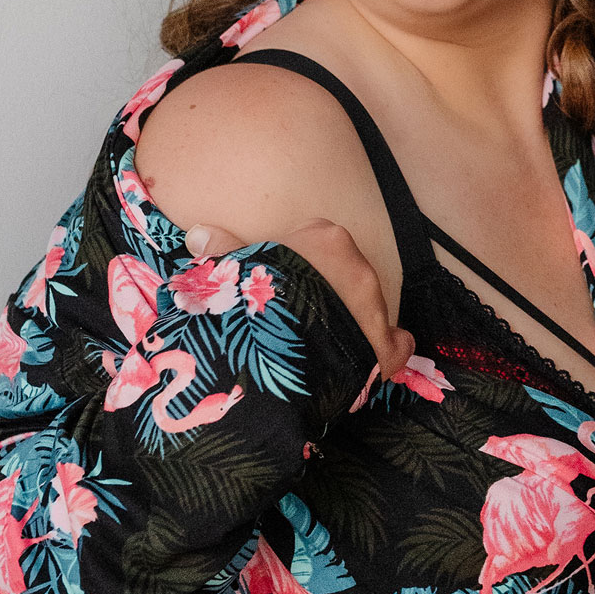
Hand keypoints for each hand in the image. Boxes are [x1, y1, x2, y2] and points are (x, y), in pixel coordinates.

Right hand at [184, 222, 413, 380]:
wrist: (275, 357)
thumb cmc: (251, 307)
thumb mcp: (230, 275)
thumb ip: (222, 252)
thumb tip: (198, 232)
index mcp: (325, 239)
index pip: (319, 242)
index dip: (300, 264)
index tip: (284, 284)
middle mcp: (358, 268)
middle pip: (346, 276)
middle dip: (329, 293)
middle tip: (300, 318)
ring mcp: (376, 308)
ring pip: (368, 309)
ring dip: (350, 322)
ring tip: (321, 345)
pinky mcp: (384, 348)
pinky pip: (396, 345)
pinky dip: (384, 351)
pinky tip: (365, 361)